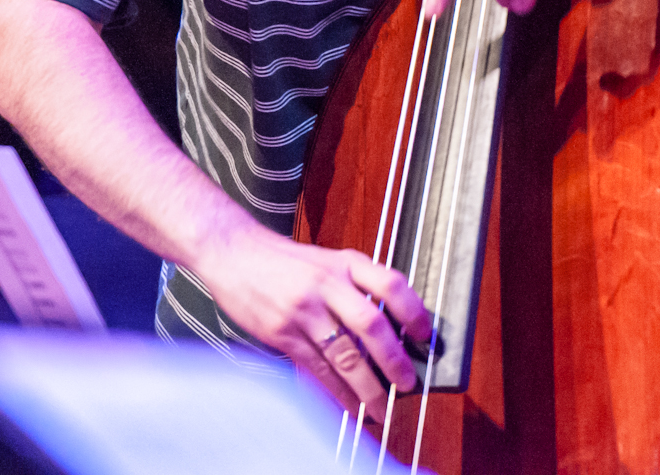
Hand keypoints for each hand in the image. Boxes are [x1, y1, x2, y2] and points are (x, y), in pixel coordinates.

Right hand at [195, 222, 431, 419]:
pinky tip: (348, 406)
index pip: (390, 283)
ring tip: (382, 408)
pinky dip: (336, 392)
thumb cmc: (285, 261)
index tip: (425, 335)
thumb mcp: (327, 261)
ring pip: (344, 355)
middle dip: (394, 360)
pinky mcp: (282, 334)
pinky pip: (317, 369)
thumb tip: (389, 327)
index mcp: (345, 262)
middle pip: (371, 325)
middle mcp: (328, 284)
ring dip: (367, 387)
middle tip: (409, 382)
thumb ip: (355, 285)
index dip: (413, 311)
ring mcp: (304, 310)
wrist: (234, 253)